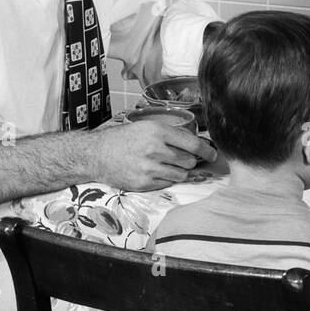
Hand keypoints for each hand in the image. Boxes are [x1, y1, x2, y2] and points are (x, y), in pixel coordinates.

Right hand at [89, 120, 216, 189]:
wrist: (96, 155)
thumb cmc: (123, 139)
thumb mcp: (146, 127)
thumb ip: (170, 134)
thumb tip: (197, 144)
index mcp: (157, 132)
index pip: (193, 144)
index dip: (207, 151)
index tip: (212, 154)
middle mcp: (154, 150)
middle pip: (189, 161)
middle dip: (190, 161)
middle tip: (183, 159)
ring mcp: (149, 168)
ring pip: (181, 174)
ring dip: (179, 171)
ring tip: (167, 165)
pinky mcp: (143, 183)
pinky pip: (167, 183)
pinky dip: (166, 179)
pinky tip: (155, 172)